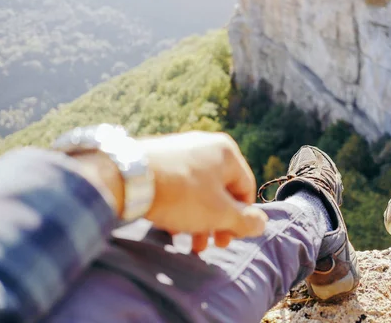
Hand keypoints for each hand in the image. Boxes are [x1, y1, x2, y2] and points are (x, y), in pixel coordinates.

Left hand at [140, 132, 267, 252]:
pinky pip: (178, 186)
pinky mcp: (158, 157)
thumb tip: (262, 224)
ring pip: (198, 191)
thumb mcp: (220, 213)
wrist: (128, 177)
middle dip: (217, 222)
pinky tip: (170, 227)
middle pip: (221, 191)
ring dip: (198, 219)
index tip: (228, 240)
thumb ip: (245, 221)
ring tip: (189, 243)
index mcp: (227, 152)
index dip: (241, 218)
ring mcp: (180, 149)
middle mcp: (206, 145)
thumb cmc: (182, 194)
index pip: (245, 189)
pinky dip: (179, 207)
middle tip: (210, 244)